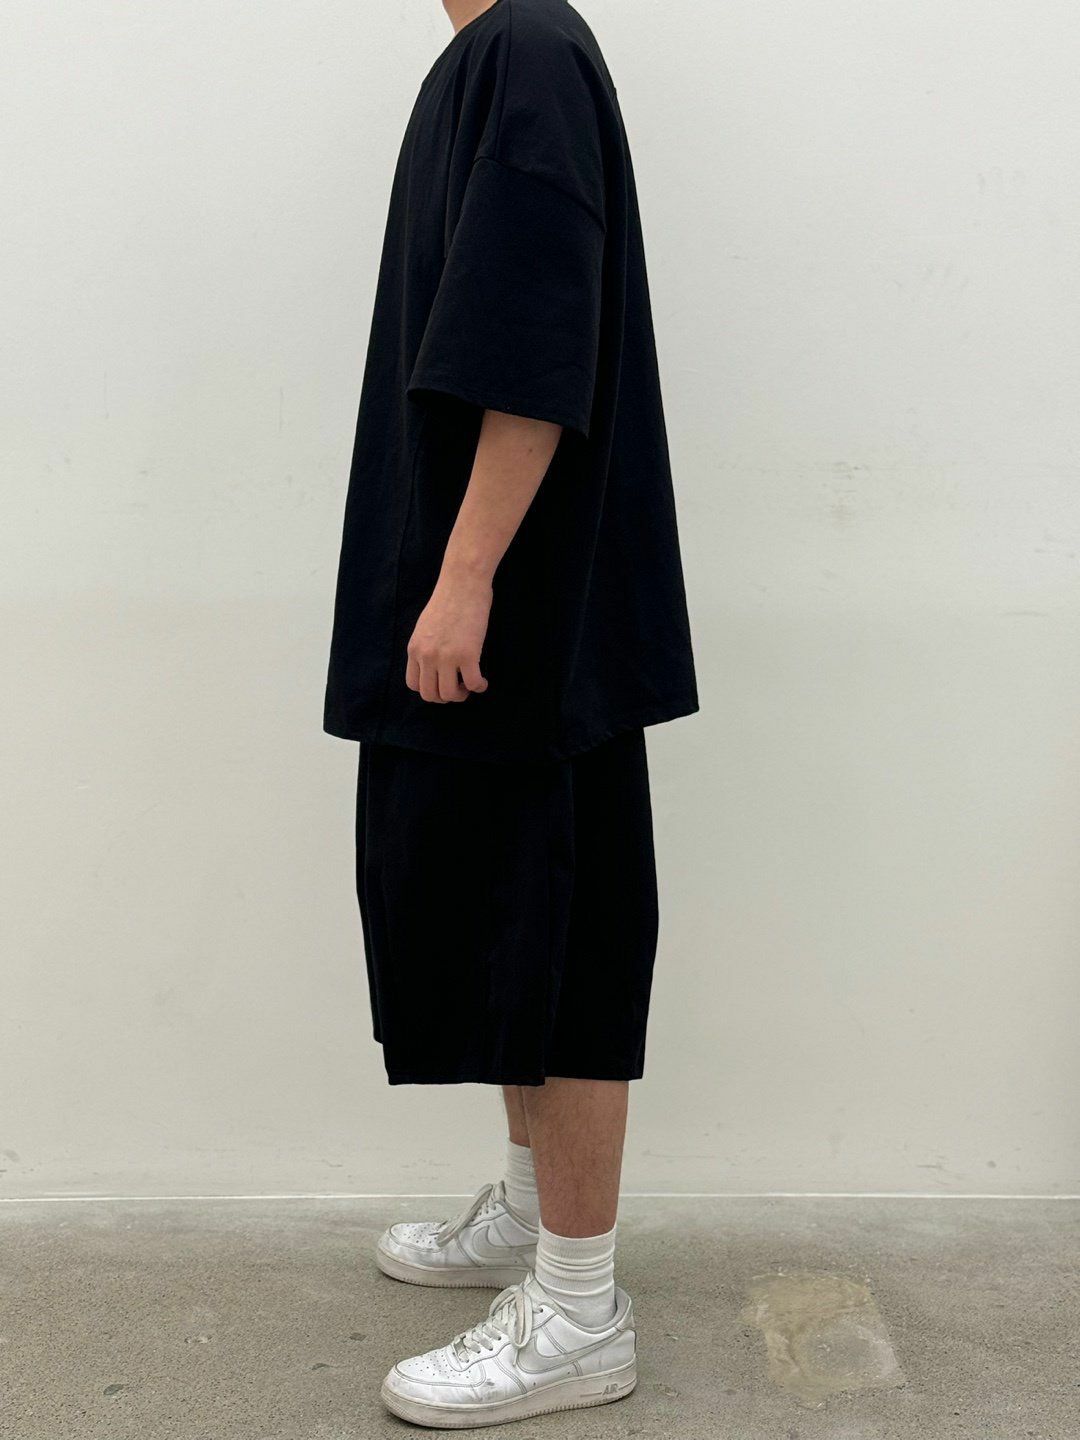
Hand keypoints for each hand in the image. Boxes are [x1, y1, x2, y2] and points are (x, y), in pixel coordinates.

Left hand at [405, 567, 491, 702]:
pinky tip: (483, 682)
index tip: (442, 683)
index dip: (430, 690)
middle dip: (445, 697)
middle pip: (430, 695)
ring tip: (470, 685)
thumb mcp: (426, 626)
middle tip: (459, 688)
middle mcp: (427, 656)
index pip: (414, 685)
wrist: (462, 583)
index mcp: (415, 649)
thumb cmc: (448, 599)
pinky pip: (472, 683)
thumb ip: (426, 646)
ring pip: (449, 694)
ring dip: (462, 695)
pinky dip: (479, 687)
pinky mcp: (467, 654)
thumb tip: (435, 664)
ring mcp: (446, 657)